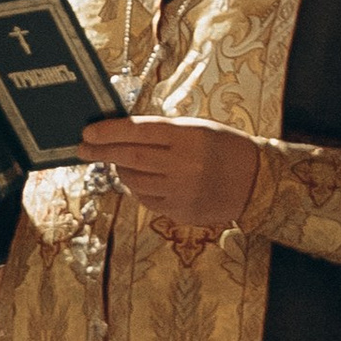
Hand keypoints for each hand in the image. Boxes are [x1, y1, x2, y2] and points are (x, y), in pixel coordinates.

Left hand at [79, 116, 260, 228]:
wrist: (256, 181)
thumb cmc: (225, 147)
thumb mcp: (198, 128)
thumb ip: (163, 131)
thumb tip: (120, 132)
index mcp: (188, 137)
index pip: (138, 132)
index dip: (109, 132)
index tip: (87, 132)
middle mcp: (184, 166)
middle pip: (130, 159)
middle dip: (102, 153)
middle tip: (83, 149)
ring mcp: (182, 193)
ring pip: (134, 183)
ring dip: (120, 171)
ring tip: (117, 162)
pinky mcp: (180, 213)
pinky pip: (147, 200)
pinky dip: (137, 189)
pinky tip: (140, 180)